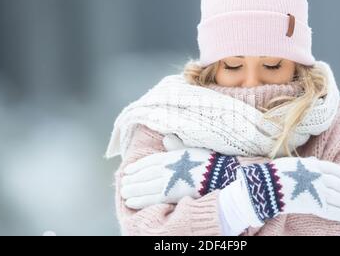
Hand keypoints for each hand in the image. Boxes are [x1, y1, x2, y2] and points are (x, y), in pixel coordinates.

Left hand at [121, 145, 238, 208]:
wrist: (217, 174)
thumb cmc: (206, 161)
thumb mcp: (191, 148)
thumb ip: (176, 145)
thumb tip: (166, 137)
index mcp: (169, 157)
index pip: (148, 162)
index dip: (136, 167)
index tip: (127, 171)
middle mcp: (164, 168)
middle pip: (143, 175)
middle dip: (131, 180)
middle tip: (122, 184)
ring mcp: (166, 182)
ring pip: (143, 187)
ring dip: (131, 190)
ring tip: (124, 193)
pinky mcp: (169, 194)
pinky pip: (149, 198)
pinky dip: (138, 200)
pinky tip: (130, 202)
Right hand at [238, 157, 339, 223]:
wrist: (267, 185)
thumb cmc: (276, 173)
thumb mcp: (293, 162)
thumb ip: (306, 163)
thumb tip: (314, 162)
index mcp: (315, 166)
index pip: (338, 170)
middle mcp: (320, 178)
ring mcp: (318, 192)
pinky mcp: (315, 206)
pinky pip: (335, 211)